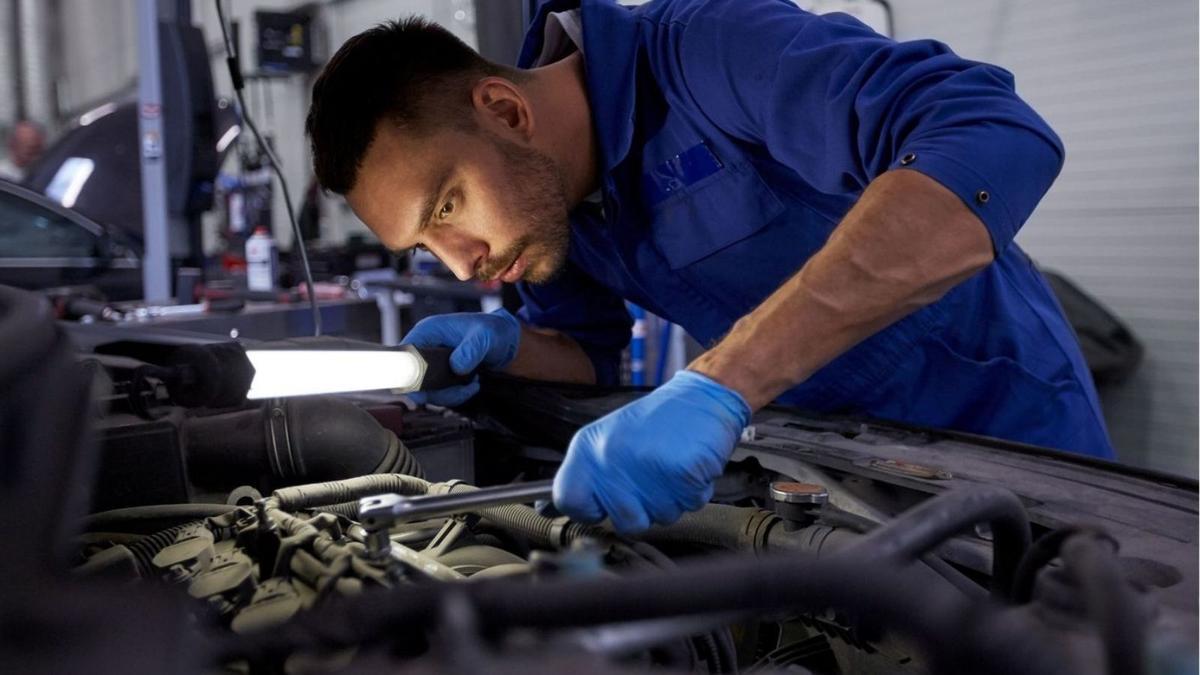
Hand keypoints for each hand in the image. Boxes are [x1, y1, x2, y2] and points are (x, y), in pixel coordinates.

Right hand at [401, 309, 520, 405]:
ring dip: (449, 394)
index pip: (405, 356)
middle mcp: (426, 347)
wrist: (504, 340)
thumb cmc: (492, 330)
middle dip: (434, 391)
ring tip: (472, 384)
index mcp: (428, 331)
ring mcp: (432, 363)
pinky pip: (439, 393)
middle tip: (457, 392)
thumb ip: (471, 350)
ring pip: (427, 390)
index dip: (406, 376)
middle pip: (413, 378)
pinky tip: (472, 386)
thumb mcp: (484, 336)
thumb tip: (456, 366)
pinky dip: (455, 395)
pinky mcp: (441, 375)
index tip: (417, 395)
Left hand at [553, 370, 750, 532]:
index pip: (568, 500)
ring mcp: (646, 466)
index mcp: (589, 448)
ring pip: (661, 517)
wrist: (703, 396)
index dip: (588, 510)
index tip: (601, 504)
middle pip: (623, 521)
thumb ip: (583, 476)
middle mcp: (612, 458)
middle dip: (643, 508)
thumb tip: (548, 508)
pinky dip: (695, 491)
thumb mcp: (608, 440)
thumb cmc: (658, 420)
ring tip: (671, 467)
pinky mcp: (681, 472)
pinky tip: (688, 465)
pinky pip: (690, 505)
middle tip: (651, 478)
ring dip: (672, 499)